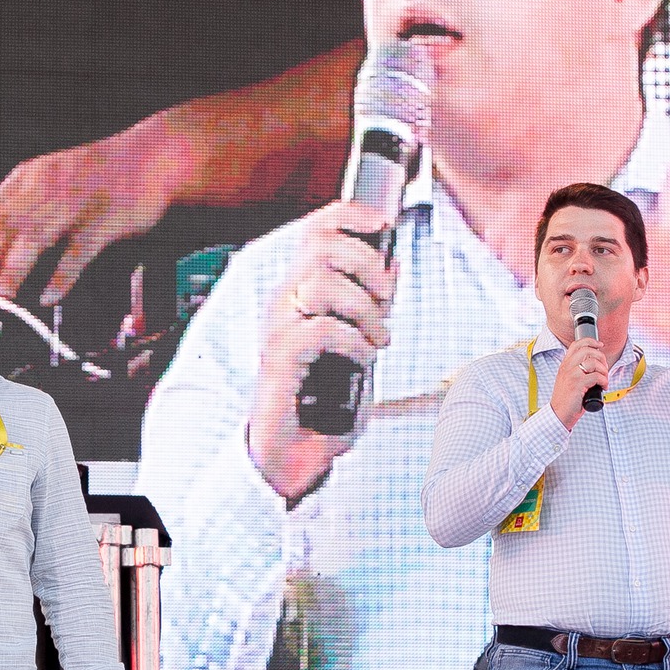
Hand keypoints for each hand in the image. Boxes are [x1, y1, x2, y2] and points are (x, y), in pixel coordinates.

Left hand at [0, 118, 186, 304]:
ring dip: (15, 270)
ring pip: (36, 240)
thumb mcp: (52, 176)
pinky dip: (60, 278)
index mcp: (31, 176)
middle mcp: (49, 187)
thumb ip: (23, 202)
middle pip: (7, 227)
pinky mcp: (105, 222)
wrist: (150, 156)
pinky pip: (76, 255)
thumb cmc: (98, 174)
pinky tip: (46, 296)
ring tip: (1, 296)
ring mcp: (77, 204)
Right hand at [247, 200, 396, 502]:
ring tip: (376, 336)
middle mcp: (283, 303)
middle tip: (385, 297)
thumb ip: (369, 306)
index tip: (383, 224)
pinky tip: (362, 359)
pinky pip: (321, 329)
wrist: (290, 453)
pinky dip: (353, 341)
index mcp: (298, 292)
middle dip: (366, 263)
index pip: (315, 230)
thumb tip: (391, 269)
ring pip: (320, 282)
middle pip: (319, 245)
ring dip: (363, 307)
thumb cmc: (320, 400)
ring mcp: (278, 329)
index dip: (349, 215)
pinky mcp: (280, 359)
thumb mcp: (354, 342)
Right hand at [549, 336, 609, 429]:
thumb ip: (578, 371)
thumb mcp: (569, 381)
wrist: (559, 414)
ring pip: (593, 362)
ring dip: (604, 371)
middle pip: (587, 350)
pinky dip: (604, 381)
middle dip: (601, 357)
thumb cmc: (567, 400)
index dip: (590, 341)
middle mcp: (567, 367)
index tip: (600, 345)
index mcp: (565, 365)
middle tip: (604, 369)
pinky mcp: (577, 384)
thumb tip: (597, 365)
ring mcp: (571, 375)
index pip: (576, 344)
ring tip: (604, 380)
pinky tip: (603, 387)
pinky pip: (596, 376)